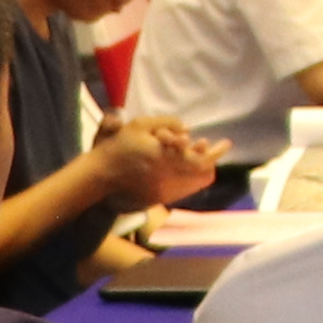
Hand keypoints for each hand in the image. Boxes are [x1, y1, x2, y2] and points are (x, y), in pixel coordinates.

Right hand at [89, 114, 220, 210]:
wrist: (98, 177)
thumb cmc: (117, 147)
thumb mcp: (140, 125)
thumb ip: (166, 123)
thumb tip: (187, 130)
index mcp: (164, 158)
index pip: (199, 160)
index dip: (214, 153)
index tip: (224, 142)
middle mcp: (167, 177)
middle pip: (201, 172)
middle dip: (211, 158)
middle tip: (218, 146)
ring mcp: (163, 192)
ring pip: (194, 182)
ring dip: (200, 168)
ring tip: (202, 152)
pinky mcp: (156, 199)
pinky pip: (181, 189)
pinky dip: (188, 177)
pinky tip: (187, 165)